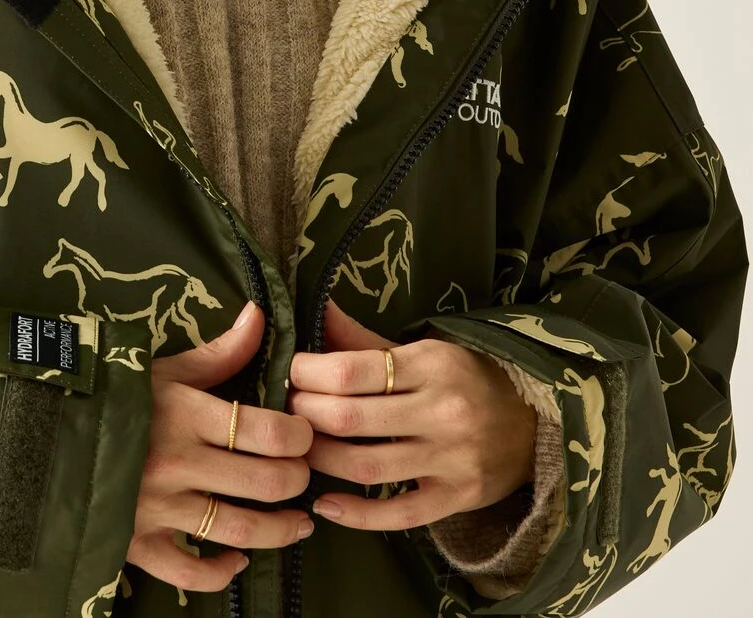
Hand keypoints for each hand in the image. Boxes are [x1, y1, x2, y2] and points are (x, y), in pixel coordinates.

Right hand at [128, 301, 314, 592]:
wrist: (43, 428)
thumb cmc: (110, 393)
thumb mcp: (163, 368)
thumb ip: (218, 352)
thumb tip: (259, 314)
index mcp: (184, 413)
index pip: (266, 430)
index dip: (299, 435)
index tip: (304, 433)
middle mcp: (176, 462)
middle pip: (264, 482)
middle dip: (297, 479)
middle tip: (303, 473)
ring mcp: (157, 506)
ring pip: (240, 529)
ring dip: (280, 530)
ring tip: (299, 521)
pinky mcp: (138, 541)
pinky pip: (190, 572)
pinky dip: (221, 572)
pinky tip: (239, 558)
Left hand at [286, 300, 536, 530]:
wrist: (535, 422)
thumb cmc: (465, 378)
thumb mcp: (421, 347)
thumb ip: (362, 338)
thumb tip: (313, 307)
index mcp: (430, 365)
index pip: (350, 371)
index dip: (307, 373)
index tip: (291, 373)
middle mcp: (442, 412)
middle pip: (350, 419)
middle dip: (306, 415)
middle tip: (287, 411)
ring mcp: (451, 460)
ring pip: (367, 467)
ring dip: (321, 460)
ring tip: (299, 449)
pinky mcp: (456, 499)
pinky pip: (398, 514)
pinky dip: (357, 514)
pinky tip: (326, 505)